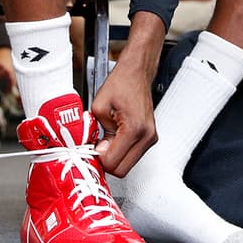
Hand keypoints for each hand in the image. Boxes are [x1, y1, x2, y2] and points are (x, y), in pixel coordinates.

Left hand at [91, 11, 165, 176]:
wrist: (137, 72)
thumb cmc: (121, 83)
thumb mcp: (99, 107)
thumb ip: (96, 133)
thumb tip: (97, 151)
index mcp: (134, 128)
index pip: (114, 163)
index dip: (99, 159)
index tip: (92, 150)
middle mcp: (146, 136)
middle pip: (123, 170)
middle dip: (107, 162)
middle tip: (97, 148)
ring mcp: (150, 138)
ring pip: (128, 165)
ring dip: (114, 157)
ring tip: (105, 140)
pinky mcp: (149, 138)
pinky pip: (133, 155)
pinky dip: (121, 151)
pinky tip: (114, 139)